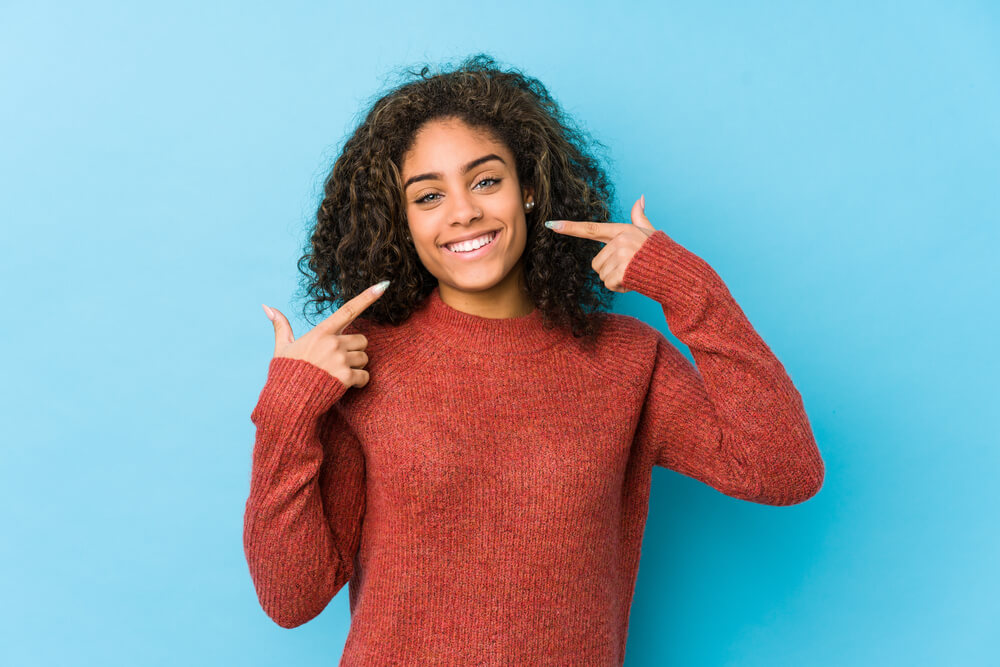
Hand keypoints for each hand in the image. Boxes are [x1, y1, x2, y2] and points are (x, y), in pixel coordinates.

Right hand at [261, 281, 389, 389]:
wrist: (288, 401)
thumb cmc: (286, 374)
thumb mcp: (283, 348)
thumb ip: (281, 326)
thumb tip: (267, 306)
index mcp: (321, 332)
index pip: (348, 310)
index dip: (367, 297)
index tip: (383, 285)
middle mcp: (333, 343)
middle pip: (362, 340)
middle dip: (355, 350)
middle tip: (338, 362)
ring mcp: (340, 359)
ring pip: (364, 358)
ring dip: (356, 367)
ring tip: (337, 374)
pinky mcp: (345, 377)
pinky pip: (364, 376)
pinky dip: (358, 382)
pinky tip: (343, 386)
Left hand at [544, 196, 655, 292]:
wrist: (676, 272)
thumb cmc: (661, 254)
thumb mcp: (649, 233)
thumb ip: (640, 218)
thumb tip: (639, 198)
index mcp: (622, 230)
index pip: (591, 228)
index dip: (569, 227)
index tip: (551, 225)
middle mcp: (620, 240)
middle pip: (596, 263)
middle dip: (610, 270)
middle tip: (630, 268)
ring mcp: (621, 254)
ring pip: (602, 275)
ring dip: (616, 280)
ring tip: (634, 273)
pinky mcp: (622, 270)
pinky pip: (609, 284)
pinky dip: (621, 287)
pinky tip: (635, 281)